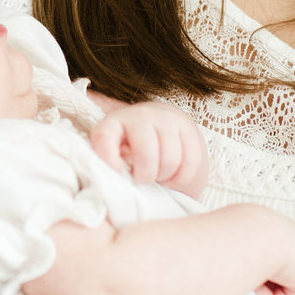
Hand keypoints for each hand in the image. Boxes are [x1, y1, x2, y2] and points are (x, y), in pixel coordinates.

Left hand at [91, 102, 209, 197]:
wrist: (166, 132)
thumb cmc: (136, 153)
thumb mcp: (118, 156)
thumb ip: (113, 162)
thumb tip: (120, 172)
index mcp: (115, 122)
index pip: (104, 137)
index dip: (108, 158)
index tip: (117, 172)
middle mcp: (141, 115)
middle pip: (146, 155)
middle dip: (146, 176)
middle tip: (144, 179)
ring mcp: (168, 120)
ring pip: (170, 160)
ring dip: (165, 177)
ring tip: (159, 176)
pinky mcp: (190, 129)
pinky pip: (190, 163)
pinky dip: (182, 178)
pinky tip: (173, 176)